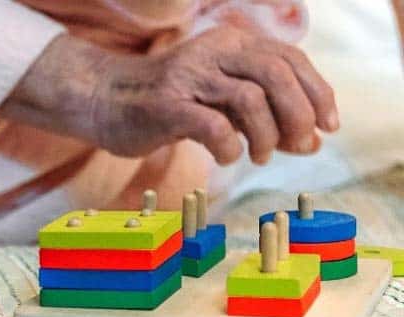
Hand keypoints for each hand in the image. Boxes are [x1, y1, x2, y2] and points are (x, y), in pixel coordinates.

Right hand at [3, 27, 338, 165]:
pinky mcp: (167, 105)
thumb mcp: (220, 101)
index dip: (317, 93)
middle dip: (298, 114)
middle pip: (276, 74)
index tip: (328, 127)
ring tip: (259, 156)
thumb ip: (261, 113)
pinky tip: (226, 156)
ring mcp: (188, 77)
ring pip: (250, 99)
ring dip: (265, 135)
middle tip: (300, 146)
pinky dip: (229, 146)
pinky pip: (213, 126)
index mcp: (231, 43)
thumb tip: (310, 140)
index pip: (290, 60)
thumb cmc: (167, 105)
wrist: (105, 101)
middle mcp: (213, 52)